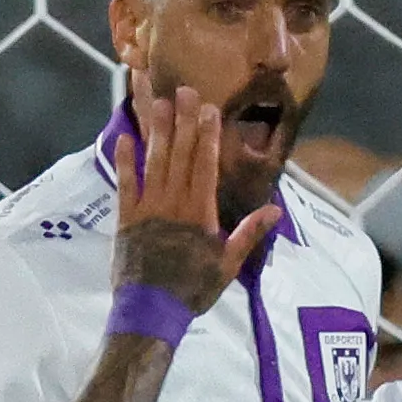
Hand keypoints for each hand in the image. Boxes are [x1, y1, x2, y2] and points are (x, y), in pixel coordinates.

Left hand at [115, 78, 286, 316]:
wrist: (151, 310)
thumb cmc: (194, 289)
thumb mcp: (228, 264)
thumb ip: (249, 233)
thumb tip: (276, 209)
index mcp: (200, 212)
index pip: (204, 165)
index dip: (206, 135)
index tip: (208, 109)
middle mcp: (173, 203)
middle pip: (180, 155)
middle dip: (183, 122)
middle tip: (182, 90)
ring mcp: (147, 208)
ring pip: (154, 162)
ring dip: (158, 131)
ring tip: (159, 102)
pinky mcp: (126, 218)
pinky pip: (126, 183)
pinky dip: (125, 160)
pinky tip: (125, 136)